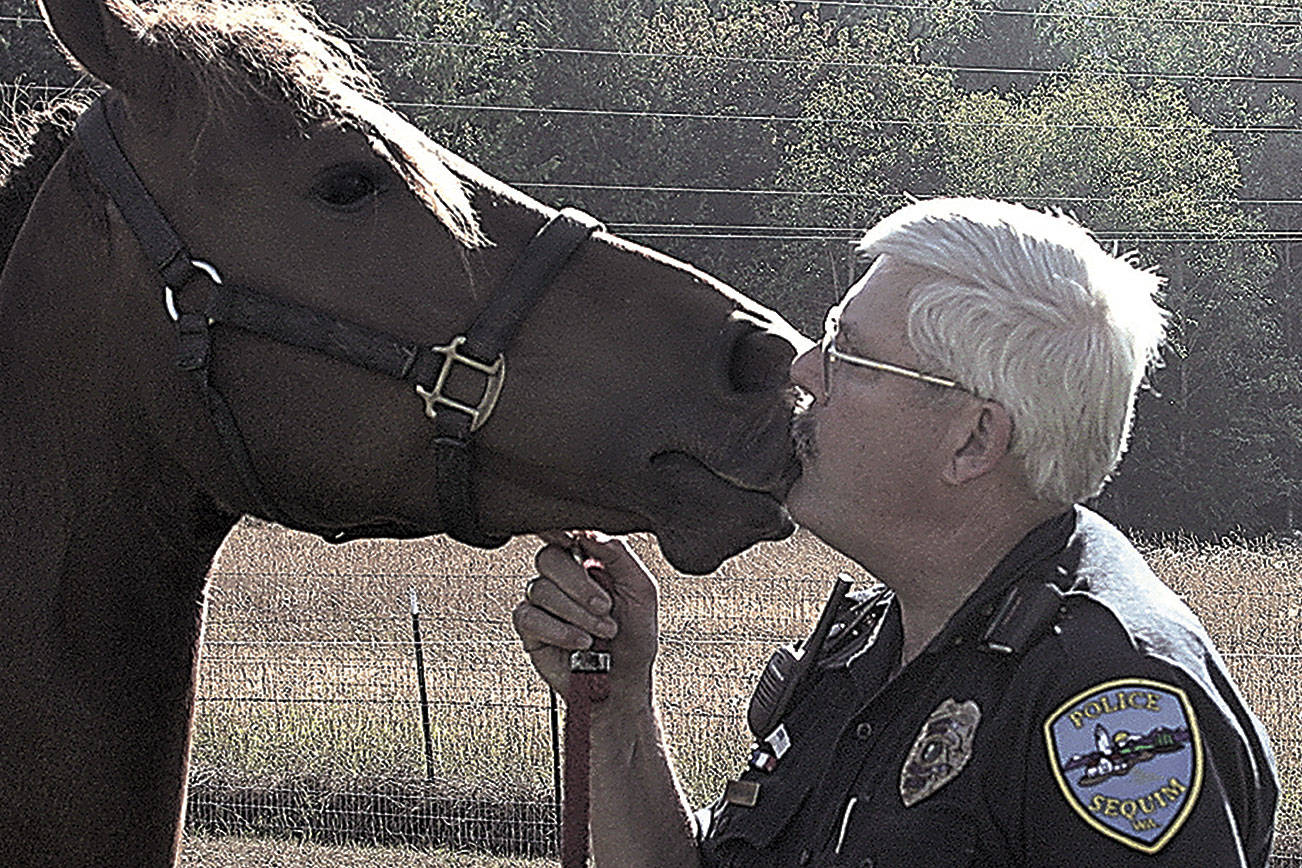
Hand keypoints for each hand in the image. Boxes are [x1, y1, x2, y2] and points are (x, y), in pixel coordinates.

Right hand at [512, 530, 659, 711]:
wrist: (624, 682)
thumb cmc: (634, 638)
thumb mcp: (641, 590)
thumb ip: (618, 555)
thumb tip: (590, 532)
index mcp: (588, 561)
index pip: (566, 535)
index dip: (563, 533)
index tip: (574, 543)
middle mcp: (562, 579)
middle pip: (548, 558)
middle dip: (579, 585)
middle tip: (605, 608)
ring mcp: (543, 602)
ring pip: (540, 589)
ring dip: (576, 614)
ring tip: (600, 633)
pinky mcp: (530, 628)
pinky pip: (528, 617)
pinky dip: (559, 630)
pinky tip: (579, 642)